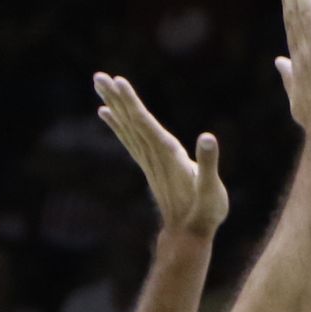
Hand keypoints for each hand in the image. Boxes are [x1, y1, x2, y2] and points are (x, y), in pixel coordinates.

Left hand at [93, 72, 227, 235]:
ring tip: (100, 85)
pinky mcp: (151, 165)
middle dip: (117, 98)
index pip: (146, 125)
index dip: (132, 104)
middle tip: (99, 76)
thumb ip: (208, 164)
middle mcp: (155, 156)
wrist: (189, 235)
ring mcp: (150, 161)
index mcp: (169, 156)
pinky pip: (130, 139)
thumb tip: (208, 138)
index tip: (118, 83)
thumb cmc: (205, 211)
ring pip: (128, 128)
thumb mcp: (211, 189)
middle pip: (131, 122)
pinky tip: (106, 112)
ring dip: (114, 105)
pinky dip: (117, 124)